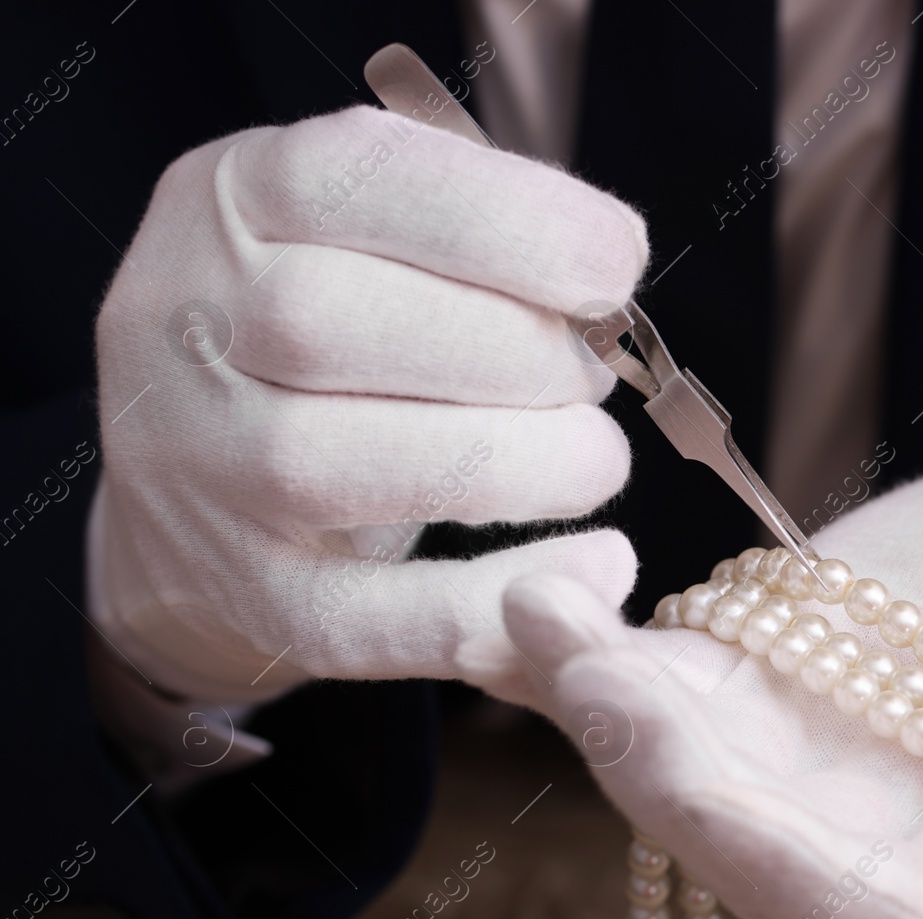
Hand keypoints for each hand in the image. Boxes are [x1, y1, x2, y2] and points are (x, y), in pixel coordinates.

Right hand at [89, 105, 645, 702]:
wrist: (199, 454)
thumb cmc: (337, 315)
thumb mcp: (371, 225)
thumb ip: (471, 227)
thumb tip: (606, 281)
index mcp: (232, 196)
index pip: (349, 178)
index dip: (508, 223)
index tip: (616, 265)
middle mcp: (187, 321)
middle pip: (325, 323)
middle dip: (509, 351)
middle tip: (594, 377)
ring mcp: (198, 464)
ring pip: (331, 465)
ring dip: (509, 464)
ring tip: (596, 459)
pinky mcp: (245, 589)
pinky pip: (357, 617)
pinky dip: (487, 604)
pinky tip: (598, 570)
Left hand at [497, 410, 922, 918]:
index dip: (811, 877)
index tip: (732, 793)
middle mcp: (900, 816)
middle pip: (761, 843)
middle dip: (671, 783)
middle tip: (596, 686)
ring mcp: (834, 732)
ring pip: (696, 755)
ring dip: (604, 705)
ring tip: (542, 615)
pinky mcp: (795, 647)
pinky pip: (678, 665)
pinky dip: (598, 644)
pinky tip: (543, 590)